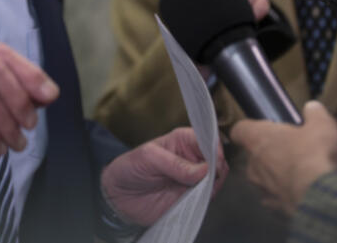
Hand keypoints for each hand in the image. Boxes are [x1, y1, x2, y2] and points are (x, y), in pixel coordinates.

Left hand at [100, 127, 225, 226]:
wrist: (119, 195)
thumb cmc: (130, 168)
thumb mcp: (148, 158)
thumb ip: (175, 164)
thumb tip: (204, 170)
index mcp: (183, 140)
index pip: (208, 138)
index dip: (215, 148)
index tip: (215, 160)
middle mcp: (192, 158)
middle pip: (217, 160)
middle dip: (217, 168)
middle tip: (208, 178)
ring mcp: (193, 178)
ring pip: (216, 179)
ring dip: (213, 185)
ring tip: (199, 189)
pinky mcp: (191, 197)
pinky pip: (207, 197)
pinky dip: (207, 198)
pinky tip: (197, 198)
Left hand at [230, 101, 336, 216]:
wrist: (324, 197)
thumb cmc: (316, 154)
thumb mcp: (322, 125)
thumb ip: (314, 113)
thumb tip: (312, 108)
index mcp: (259, 138)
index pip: (240, 130)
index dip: (248, 128)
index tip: (258, 128)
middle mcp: (254, 164)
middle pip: (252, 155)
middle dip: (268, 153)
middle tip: (290, 150)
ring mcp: (262, 189)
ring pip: (262, 179)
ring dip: (275, 176)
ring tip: (298, 174)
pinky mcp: (275, 209)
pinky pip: (275, 199)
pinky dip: (285, 195)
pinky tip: (301, 193)